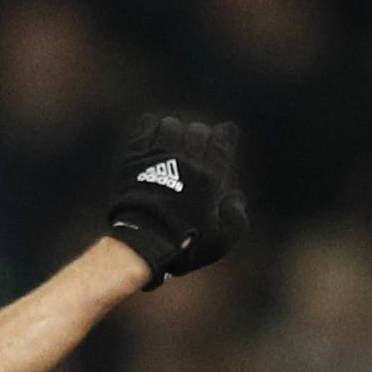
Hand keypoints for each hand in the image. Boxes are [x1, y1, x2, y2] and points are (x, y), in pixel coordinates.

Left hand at [105, 115, 247, 289]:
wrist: (142, 245)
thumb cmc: (182, 246)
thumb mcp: (220, 241)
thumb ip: (236, 218)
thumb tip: (235, 196)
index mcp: (209, 176)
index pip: (223, 137)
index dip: (224, 137)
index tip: (220, 144)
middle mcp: (186, 161)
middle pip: (198, 131)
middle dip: (199, 139)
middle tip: (192, 156)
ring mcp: (158, 156)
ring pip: (172, 125)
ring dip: (174, 133)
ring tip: (171, 148)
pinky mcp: (134, 158)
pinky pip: (147, 126)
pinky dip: (151, 128)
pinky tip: (152, 141)